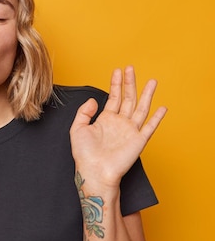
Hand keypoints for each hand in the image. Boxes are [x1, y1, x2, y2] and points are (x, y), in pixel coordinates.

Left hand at [70, 66, 166, 188]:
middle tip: (131, 68)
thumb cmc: (84, 154)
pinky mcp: (138, 141)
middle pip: (128, 98)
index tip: (118, 70)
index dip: (116, 83)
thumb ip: (84, 112)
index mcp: (106, 119)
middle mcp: (119, 123)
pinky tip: (162, 107)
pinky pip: (150, 127)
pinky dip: (157, 118)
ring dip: (146, 94)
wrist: (94, 172)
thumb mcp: (77, 128)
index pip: (114, 97)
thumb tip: (94, 99)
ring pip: (141, 108)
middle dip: (130, 83)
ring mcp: (130, 131)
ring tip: (152, 81)